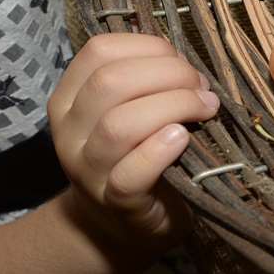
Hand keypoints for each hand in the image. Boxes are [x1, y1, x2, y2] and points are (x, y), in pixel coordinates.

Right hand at [47, 32, 219, 245]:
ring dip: (172, 106)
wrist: (117, 227)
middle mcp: (69, 131)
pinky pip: (130, 173)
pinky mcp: (114, 202)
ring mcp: (87, 169)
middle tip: (201, 87)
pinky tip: (182, 139)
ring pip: (118, 125)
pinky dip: (159, 150)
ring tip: (204, 109)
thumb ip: (144, 82)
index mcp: (69, 98)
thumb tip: (184, 62)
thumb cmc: (132, 156)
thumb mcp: (126, 111)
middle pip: (109, 83)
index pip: (98, 51)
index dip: (147, 47)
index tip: (180, 61)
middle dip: (167, 73)